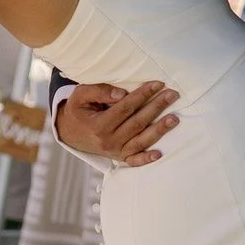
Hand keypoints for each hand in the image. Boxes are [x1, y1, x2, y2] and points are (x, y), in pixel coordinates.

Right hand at [55, 80, 179, 166]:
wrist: (70, 133)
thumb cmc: (78, 111)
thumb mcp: (80, 96)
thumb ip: (99, 91)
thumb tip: (121, 93)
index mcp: (99, 125)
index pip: (126, 107)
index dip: (142, 95)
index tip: (158, 83)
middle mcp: (108, 141)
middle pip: (137, 123)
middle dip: (156, 108)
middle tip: (172, 94)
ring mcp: (115, 151)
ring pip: (140, 141)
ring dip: (159, 130)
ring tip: (175, 119)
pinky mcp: (119, 157)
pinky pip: (134, 160)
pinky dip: (146, 159)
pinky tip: (159, 154)